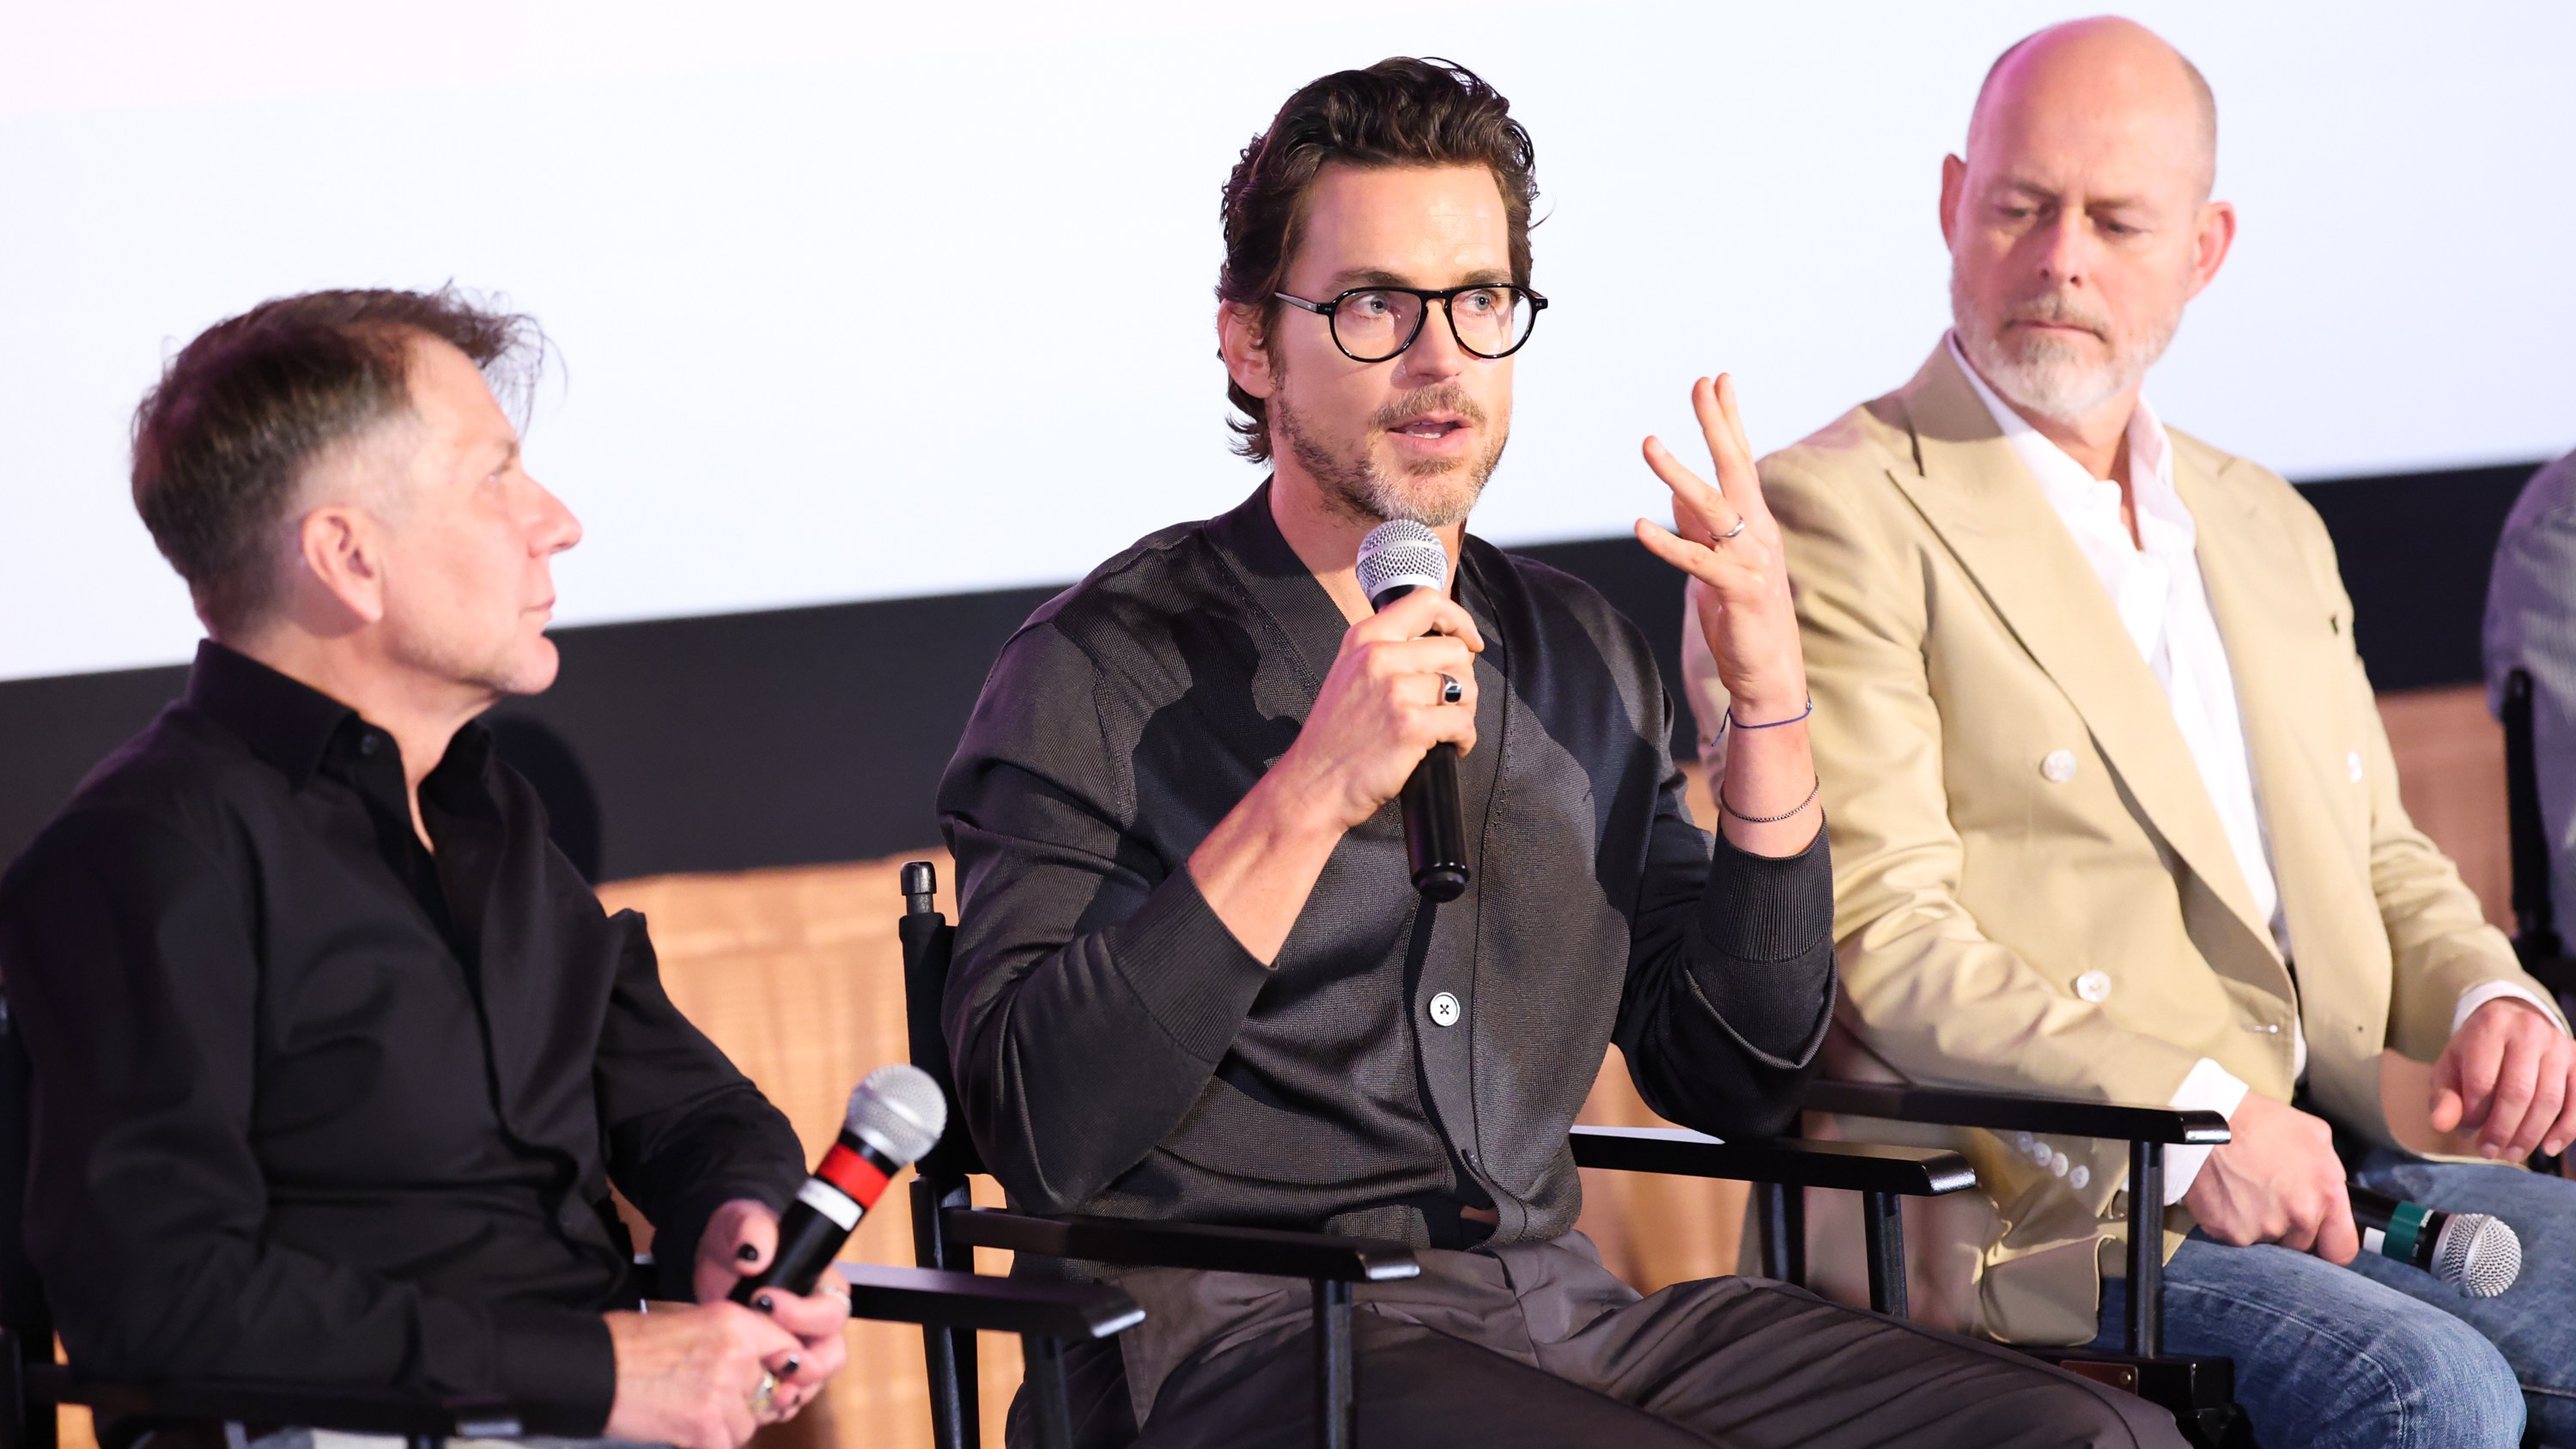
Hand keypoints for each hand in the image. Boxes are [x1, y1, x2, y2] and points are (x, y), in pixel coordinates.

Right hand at [602, 1302, 806, 1448]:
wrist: (593, 1368)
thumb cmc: (634, 1343)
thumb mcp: (694, 1320)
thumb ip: (737, 1338)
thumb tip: (772, 1363)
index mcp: (737, 1322)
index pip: (790, 1350)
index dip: (783, 1370)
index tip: (774, 1380)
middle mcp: (738, 1355)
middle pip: (770, 1391)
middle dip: (748, 1401)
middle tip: (716, 1399)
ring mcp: (722, 1393)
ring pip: (749, 1424)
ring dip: (727, 1425)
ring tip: (693, 1412)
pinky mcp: (703, 1427)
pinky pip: (726, 1444)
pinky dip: (708, 1443)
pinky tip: (685, 1429)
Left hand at [692, 1198, 852, 1418]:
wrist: (715, 1260)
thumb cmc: (738, 1236)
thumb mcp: (742, 1222)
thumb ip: (752, 1230)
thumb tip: (755, 1255)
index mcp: (823, 1285)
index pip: (829, 1310)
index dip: (801, 1314)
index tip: (762, 1302)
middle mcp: (818, 1320)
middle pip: (831, 1355)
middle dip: (806, 1367)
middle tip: (775, 1364)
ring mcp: (799, 1345)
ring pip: (813, 1380)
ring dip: (793, 1392)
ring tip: (767, 1395)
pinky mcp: (776, 1362)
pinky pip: (788, 1391)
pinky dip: (775, 1402)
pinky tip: (756, 1403)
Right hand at [1274, 586, 1484, 830]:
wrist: (1314, 783)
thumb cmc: (1334, 737)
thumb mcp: (1349, 673)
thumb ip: (1387, 650)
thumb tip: (1443, 644)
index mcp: (1364, 638)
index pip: (1427, 602)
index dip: (1458, 620)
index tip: (1469, 641)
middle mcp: (1378, 656)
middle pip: (1455, 651)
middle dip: (1462, 681)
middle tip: (1447, 704)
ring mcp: (1394, 690)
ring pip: (1465, 688)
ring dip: (1463, 711)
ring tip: (1443, 728)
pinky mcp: (1410, 725)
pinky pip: (1463, 723)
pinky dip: (1463, 739)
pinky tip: (1447, 747)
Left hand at [1635, 374, 1807, 718]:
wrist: (1769, 674)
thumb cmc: (1743, 618)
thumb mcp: (1716, 565)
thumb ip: (1700, 531)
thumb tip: (1677, 498)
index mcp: (1755, 523)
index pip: (1741, 461)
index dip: (1729, 420)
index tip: (1716, 380)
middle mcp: (1759, 533)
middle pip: (1736, 468)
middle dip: (1718, 424)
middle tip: (1701, 384)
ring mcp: (1752, 561)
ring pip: (1714, 508)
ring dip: (1679, 474)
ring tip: (1649, 443)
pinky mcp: (1739, 591)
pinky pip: (1699, 561)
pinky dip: (1669, 542)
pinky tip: (1640, 525)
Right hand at [2181, 1093, 2357, 1263]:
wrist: (2205, 1122)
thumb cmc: (2258, 1122)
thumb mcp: (2313, 1134)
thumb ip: (2330, 1172)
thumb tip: (2328, 1193)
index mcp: (2326, 1194)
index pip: (2341, 1250)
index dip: (2328, 1245)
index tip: (2316, 1237)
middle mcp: (2300, 1217)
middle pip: (2300, 1246)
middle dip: (2288, 1229)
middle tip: (2268, 1200)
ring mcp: (2265, 1229)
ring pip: (2267, 1244)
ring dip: (2259, 1226)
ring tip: (2244, 1194)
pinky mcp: (2231, 1233)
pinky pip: (2237, 1239)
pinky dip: (2232, 1224)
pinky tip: (2226, 1198)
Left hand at [2431, 997, 2575, 1158]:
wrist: (2509, 1024)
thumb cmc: (2475, 1053)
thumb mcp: (2450, 1069)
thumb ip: (2445, 1096)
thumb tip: (2440, 1125)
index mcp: (2490, 1026)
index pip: (2482, 1081)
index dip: (2474, 1114)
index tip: (2467, 1131)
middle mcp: (2528, 1030)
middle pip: (2519, 1092)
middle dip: (2503, 1130)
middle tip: (2490, 1153)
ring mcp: (2558, 1044)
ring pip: (2549, 1099)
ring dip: (2530, 1134)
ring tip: (2512, 1154)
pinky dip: (2566, 1130)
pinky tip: (2549, 1148)